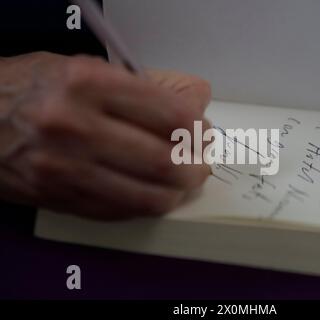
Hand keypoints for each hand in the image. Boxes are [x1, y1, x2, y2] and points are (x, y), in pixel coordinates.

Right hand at [0, 52, 211, 219]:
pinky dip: (148, 203)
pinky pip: (124, 211)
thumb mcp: (88, 67)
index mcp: (88, 84)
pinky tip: (153, 189)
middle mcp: (75, 127)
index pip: (172, 116)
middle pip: (167, 162)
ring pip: (151, 196)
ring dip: (179, 191)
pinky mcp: (62, 198)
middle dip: (196, 165)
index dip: (198, 129)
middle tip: (199, 160)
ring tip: (183, 179)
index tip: (202, 132)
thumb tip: (196, 103)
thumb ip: (148, 86)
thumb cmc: (35, 88)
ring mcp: (67, 169)